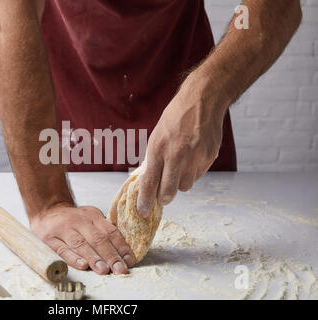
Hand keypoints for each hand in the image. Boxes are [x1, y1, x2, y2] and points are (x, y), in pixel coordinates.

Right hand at [30, 204, 135, 273]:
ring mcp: (64, 229)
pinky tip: (82, 265)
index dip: (121, 247)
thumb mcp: (91, 218)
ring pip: (81, 244)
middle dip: (111, 255)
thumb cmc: (74, 219)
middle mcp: (80, 221)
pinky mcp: (50, 238)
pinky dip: (73, 258)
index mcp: (93, 216)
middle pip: (98, 239)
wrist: (47, 210)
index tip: (129, 261)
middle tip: (119, 269)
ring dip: (94, 257)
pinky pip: (62, 249)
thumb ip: (104, 231)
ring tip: (104, 269)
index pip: (111, 232)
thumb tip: (123, 252)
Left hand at [137, 75, 227, 216]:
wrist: (203, 101)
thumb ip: (154, 159)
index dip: (145, 200)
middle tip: (163, 197)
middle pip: (168, 191)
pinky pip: (198, 176)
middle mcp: (176, 154)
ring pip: (185, 186)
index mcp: (159, 148)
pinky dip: (193, 173)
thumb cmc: (176, 117)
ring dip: (180, 183)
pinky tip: (191, 159)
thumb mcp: (157, 136)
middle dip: (164, 198)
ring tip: (179, 168)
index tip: (143, 211)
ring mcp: (195, 157)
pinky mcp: (209, 157)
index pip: (150, 182)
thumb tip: (149, 181)